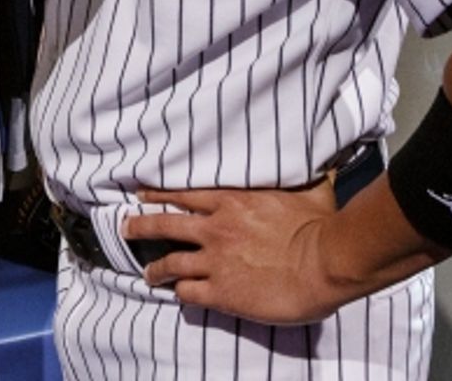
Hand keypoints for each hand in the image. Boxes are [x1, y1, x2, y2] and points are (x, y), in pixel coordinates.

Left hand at [122, 180, 356, 324]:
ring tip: (148, 274)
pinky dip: (180, 293)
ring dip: (156, 269)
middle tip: (125, 227)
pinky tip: (178, 295)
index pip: (182, 194)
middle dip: (140, 226)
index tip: (142, 195)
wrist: (326, 262)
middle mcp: (215, 228)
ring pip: (170, 263)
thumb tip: (318, 155)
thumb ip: (302, 173)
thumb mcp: (309, 187)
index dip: (158, 195)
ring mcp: (216, 261)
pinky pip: (189, 293)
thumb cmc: (320, 225)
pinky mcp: (222, 292)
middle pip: (164, 225)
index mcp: (231, 200)